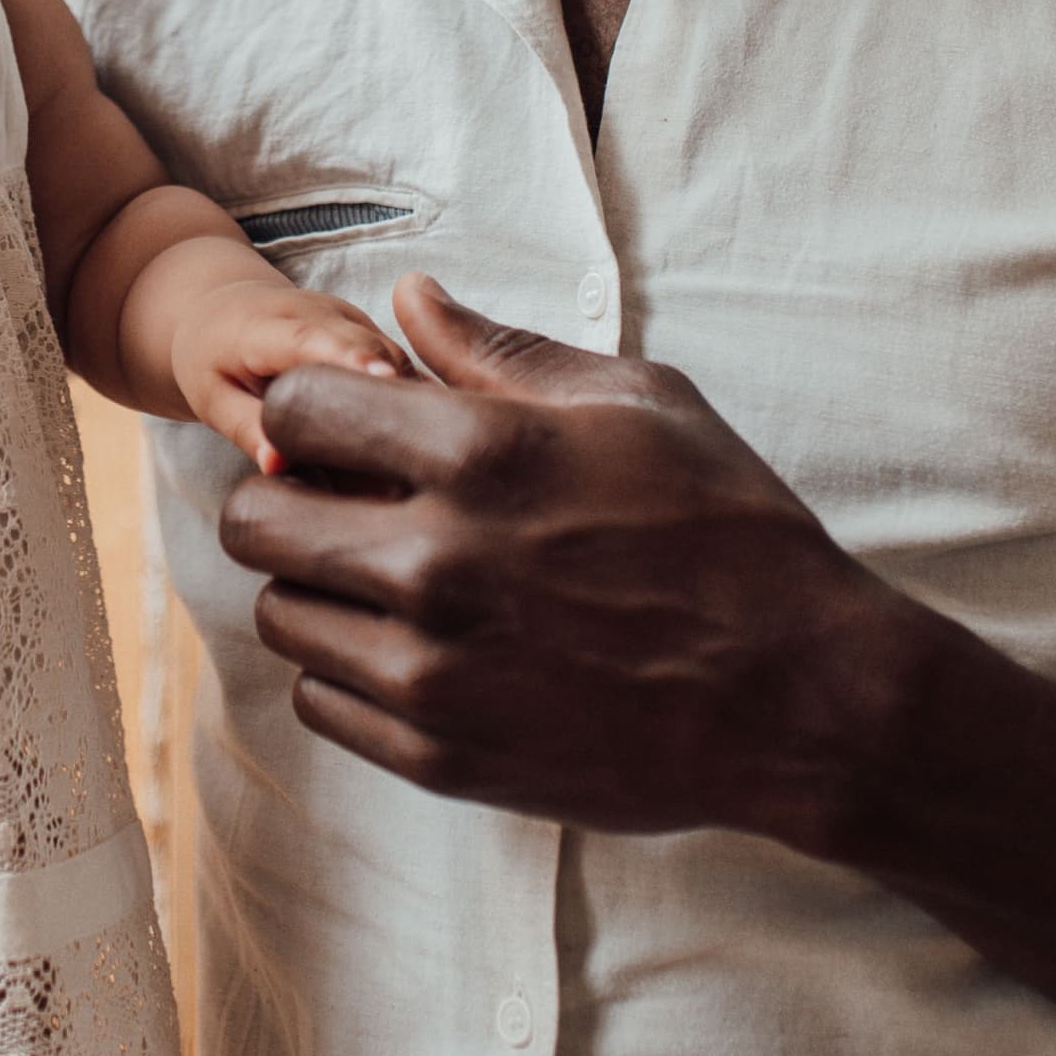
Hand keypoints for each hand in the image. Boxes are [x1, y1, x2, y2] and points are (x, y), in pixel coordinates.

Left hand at [173, 278, 411, 474]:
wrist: (226, 308)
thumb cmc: (214, 359)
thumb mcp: (212, 397)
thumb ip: (245, 427)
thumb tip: (277, 466)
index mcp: (268, 324)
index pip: (312, 338)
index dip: (350, 357)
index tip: (384, 378)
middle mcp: (321, 311)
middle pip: (369, 348)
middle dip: (396, 392)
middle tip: (415, 457)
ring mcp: (355, 319)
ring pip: (397, 359)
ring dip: (413, 405)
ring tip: (423, 462)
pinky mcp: (375, 334)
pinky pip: (404, 368)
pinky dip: (415, 404)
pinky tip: (427, 447)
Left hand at [215, 272, 923, 841]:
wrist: (798, 699)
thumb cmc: (730, 534)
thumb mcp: (636, 404)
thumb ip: (501, 351)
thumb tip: (408, 299)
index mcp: (481, 455)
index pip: (296, 410)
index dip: (312, 410)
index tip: (347, 428)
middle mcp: (437, 563)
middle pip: (256, 519)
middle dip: (289, 495)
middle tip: (344, 503)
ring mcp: (433, 670)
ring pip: (281, 614)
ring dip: (319, 586)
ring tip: (389, 577)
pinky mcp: (441, 756)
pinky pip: (321, 703)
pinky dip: (349, 670)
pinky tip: (416, 646)